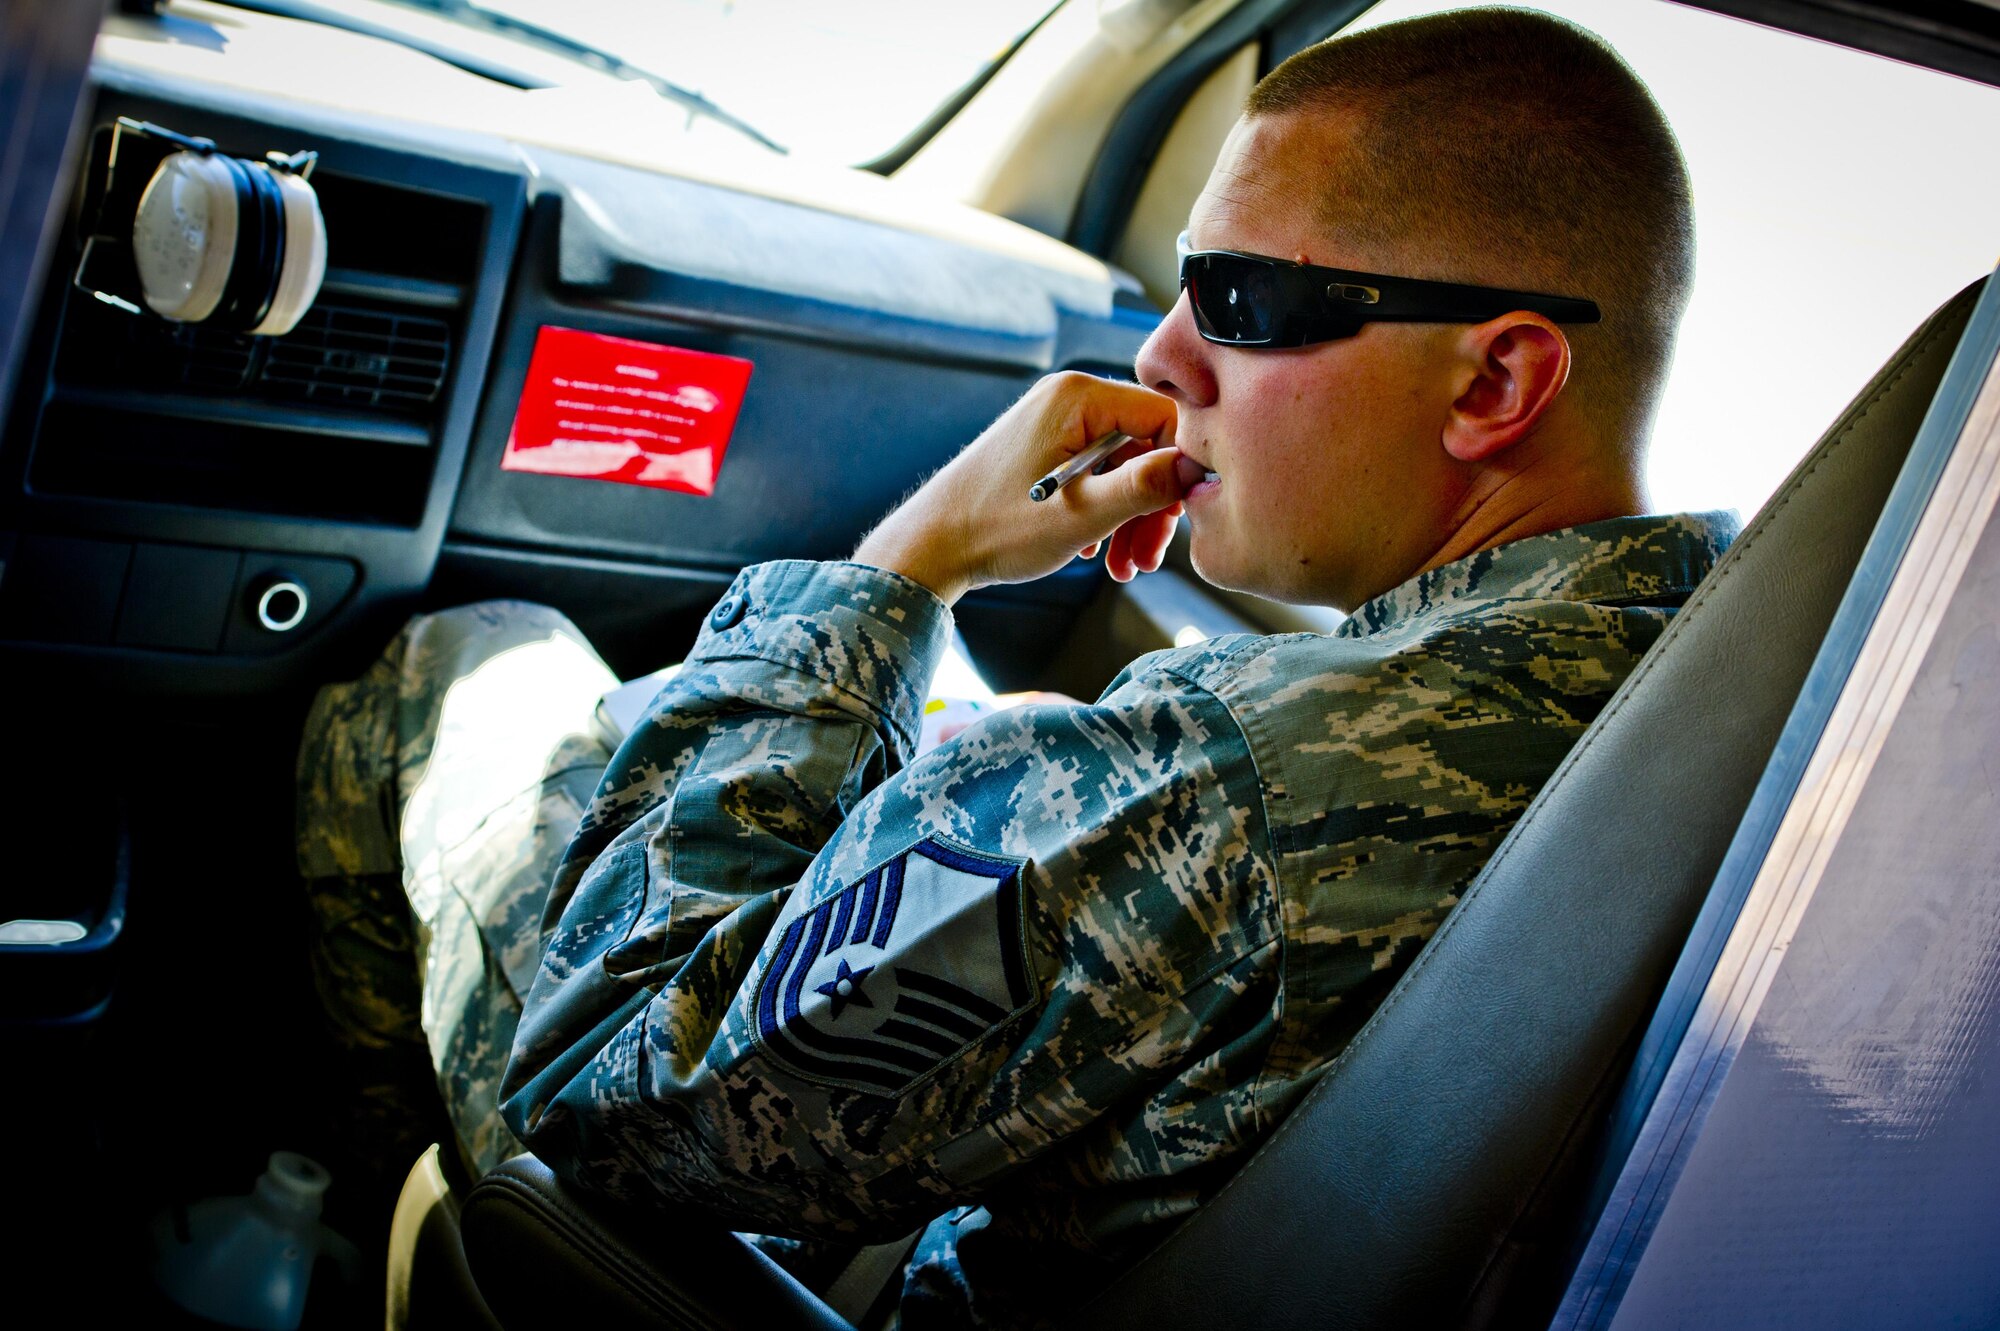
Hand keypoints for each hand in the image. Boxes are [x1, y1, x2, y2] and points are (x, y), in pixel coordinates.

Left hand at [853, 372, 1198, 604]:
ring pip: (1122, 466)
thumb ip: (1145, 486)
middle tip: (1146, 561)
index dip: (1181, 471)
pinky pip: (1096, 473)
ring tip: (1123, 568)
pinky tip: (1092, 550)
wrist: (931, 545)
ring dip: (1130, 519)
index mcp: (1080, 395)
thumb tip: (1196, 468)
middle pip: (1145, 447)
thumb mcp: (1084, 514)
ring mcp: (1055, 421)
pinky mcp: (1044, 447)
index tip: (1178, 522)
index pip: (1166, 419)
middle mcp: (1069, 397)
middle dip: (1151, 507)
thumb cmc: (998, 528)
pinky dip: (1103, 513)